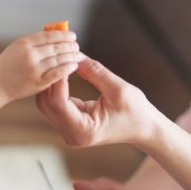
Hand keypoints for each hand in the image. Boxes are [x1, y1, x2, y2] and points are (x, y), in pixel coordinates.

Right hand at [0, 31, 83, 100]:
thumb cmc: (8, 64)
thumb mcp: (17, 46)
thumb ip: (35, 41)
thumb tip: (58, 35)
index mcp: (24, 43)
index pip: (49, 36)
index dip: (64, 35)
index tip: (73, 36)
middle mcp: (30, 55)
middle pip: (56, 47)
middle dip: (70, 46)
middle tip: (77, 46)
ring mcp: (34, 70)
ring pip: (59, 60)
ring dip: (71, 57)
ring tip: (78, 55)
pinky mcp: (37, 83)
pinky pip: (57, 74)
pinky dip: (67, 69)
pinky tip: (74, 66)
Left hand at [36, 57, 164, 147]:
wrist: (144, 128)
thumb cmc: (136, 112)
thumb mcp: (117, 88)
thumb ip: (94, 71)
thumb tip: (74, 54)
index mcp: (83, 131)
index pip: (58, 102)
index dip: (58, 78)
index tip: (64, 58)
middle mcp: (71, 134)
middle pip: (46, 104)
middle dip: (50, 78)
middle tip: (57, 56)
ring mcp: (68, 131)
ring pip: (46, 103)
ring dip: (51, 81)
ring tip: (58, 61)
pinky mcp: (69, 123)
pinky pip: (55, 103)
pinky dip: (56, 87)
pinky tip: (62, 70)